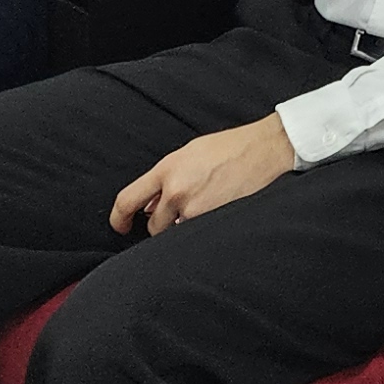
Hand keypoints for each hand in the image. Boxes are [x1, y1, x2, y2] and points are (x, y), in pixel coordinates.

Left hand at [112, 113, 297, 236]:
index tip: (121, 226)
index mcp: (167, 168)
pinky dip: (200, 228)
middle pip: (152, 225)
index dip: (118, 219)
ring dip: (182, 226)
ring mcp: (194, 208)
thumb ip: (165, 178)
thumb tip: (149, 205)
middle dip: (161, 224)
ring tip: (204, 205)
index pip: (127, 200)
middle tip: (180, 211)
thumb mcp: (189, 154)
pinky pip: (194, 235)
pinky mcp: (212, 220)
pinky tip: (215, 210)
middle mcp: (176, 190)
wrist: (264, 149)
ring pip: (174, 233)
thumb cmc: (228, 148)